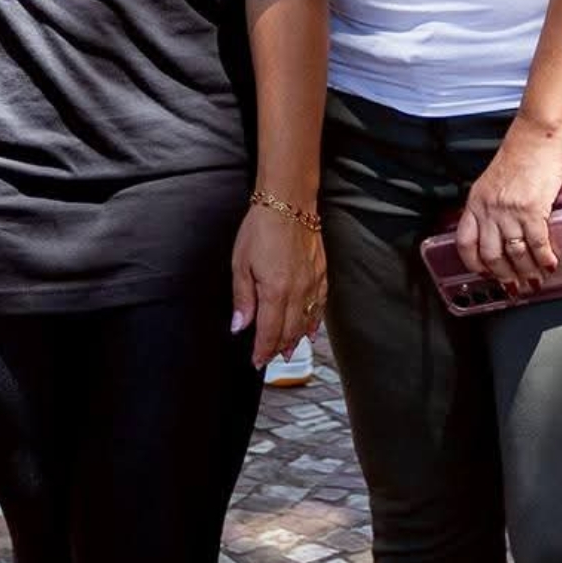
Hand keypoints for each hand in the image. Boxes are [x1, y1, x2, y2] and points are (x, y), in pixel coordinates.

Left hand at [231, 199, 325, 369]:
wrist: (288, 201)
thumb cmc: (261, 227)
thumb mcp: (240, 263)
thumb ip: (242, 298)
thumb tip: (240, 326)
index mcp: (276, 292)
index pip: (270, 332)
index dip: (262, 351)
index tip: (257, 361)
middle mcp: (298, 292)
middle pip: (290, 331)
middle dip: (278, 348)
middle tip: (270, 359)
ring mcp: (312, 283)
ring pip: (307, 322)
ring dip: (297, 338)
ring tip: (288, 350)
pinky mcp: (322, 272)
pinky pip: (321, 305)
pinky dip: (316, 320)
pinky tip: (312, 329)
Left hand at [456, 122, 561, 292]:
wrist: (537, 134)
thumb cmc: (520, 152)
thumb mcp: (494, 179)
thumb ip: (493, 204)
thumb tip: (502, 230)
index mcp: (476, 200)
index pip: (465, 242)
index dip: (473, 264)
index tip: (483, 273)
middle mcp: (489, 208)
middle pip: (491, 255)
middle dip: (504, 276)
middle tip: (515, 285)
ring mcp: (510, 211)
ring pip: (515, 254)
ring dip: (526, 272)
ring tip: (534, 280)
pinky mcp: (533, 210)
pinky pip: (538, 244)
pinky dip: (544, 259)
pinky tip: (550, 264)